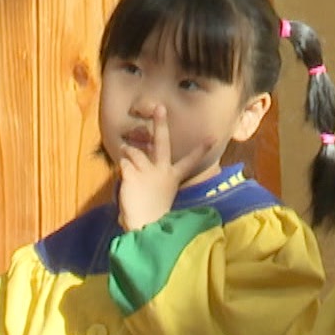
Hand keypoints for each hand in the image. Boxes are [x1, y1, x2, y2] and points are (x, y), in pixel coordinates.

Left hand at [116, 106, 216, 231]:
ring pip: (134, 151)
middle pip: (162, 142)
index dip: (201, 149)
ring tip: (126, 154)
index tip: (213, 137)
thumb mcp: (157, 197)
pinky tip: (123, 175)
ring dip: (128, 151)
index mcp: (172, 177)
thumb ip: (152, 182)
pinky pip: (124, 163)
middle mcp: (162, 171)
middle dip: (160, 123)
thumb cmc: (152, 214)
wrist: (145, 227)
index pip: (190, 161)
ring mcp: (147, 171)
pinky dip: (121, 167)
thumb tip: (137, 182)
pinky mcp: (132, 174)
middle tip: (159, 107)